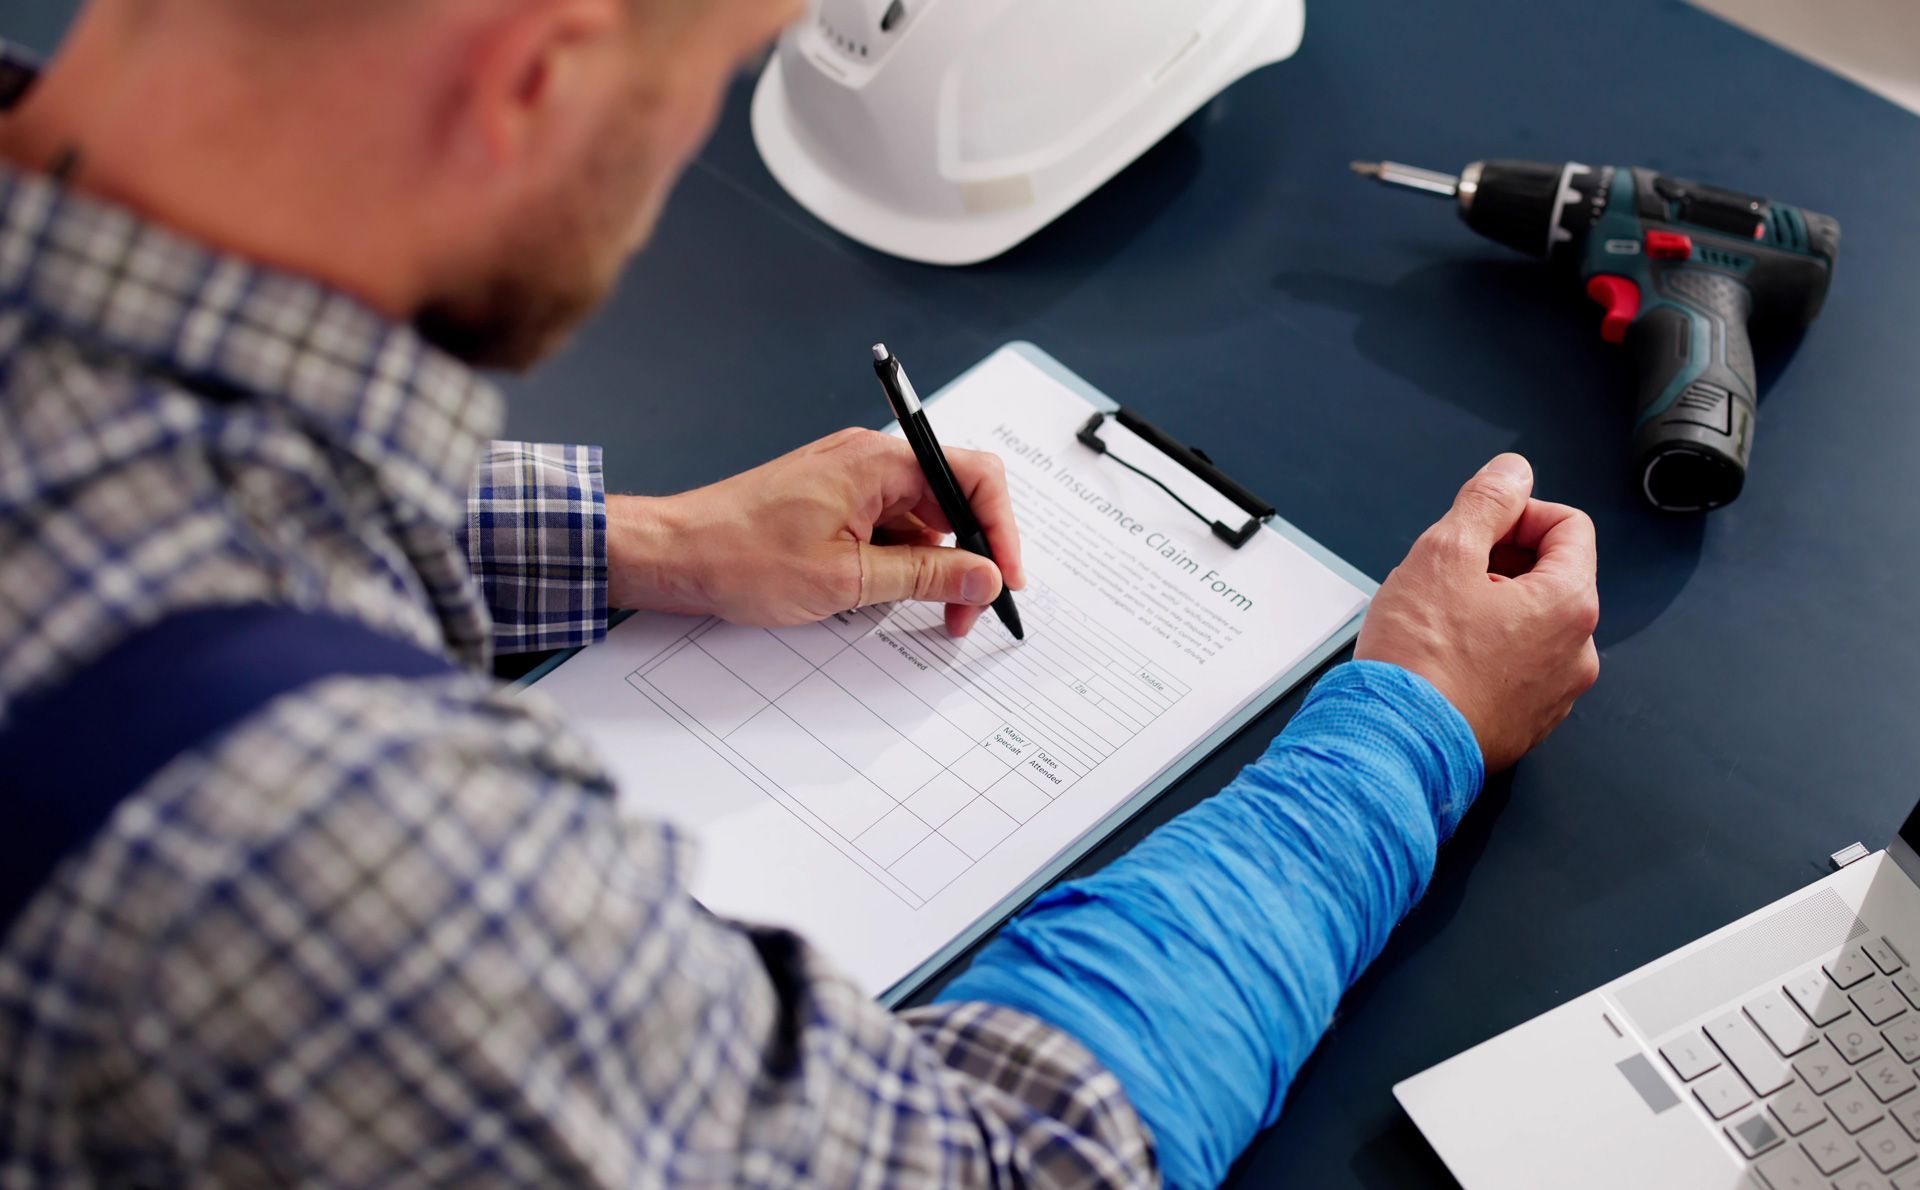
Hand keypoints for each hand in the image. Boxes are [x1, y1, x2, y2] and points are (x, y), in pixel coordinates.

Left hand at [607, 428, 1027, 635]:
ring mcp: (851, 479)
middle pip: (953, 499)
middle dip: (971, 557)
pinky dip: (902, 563)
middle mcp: (870, 459)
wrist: (674, 553)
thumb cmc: (740, 555)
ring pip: (923, 520)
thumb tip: (984, 577)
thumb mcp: (847, 579)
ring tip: (931, 615)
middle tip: (968, 611)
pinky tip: (892, 598)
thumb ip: (925, 576)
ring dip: (936, 567)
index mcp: (878, 461)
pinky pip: (890, 528)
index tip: (1005, 579)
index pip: (973, 476)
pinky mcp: (835, 502)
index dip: (1002, 530)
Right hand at [1355, 453, 1599, 771]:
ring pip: (1530, 625)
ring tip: (1438, 623)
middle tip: (1446, 578)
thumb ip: (1486, 502)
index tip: (1477, 531)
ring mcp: (1555, 694)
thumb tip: (1513, 473)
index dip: (1517, 515)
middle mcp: (1577, 652)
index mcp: (1569, 603)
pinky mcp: (1527, 723)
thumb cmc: (1418, 663)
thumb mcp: (1443, 554)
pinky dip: (1486, 654)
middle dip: (1499, 564)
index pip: (1568, 525)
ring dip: (1490, 610)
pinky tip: (1443, 660)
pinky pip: (1516, 669)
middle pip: (1550, 575)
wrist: (1396, 746)